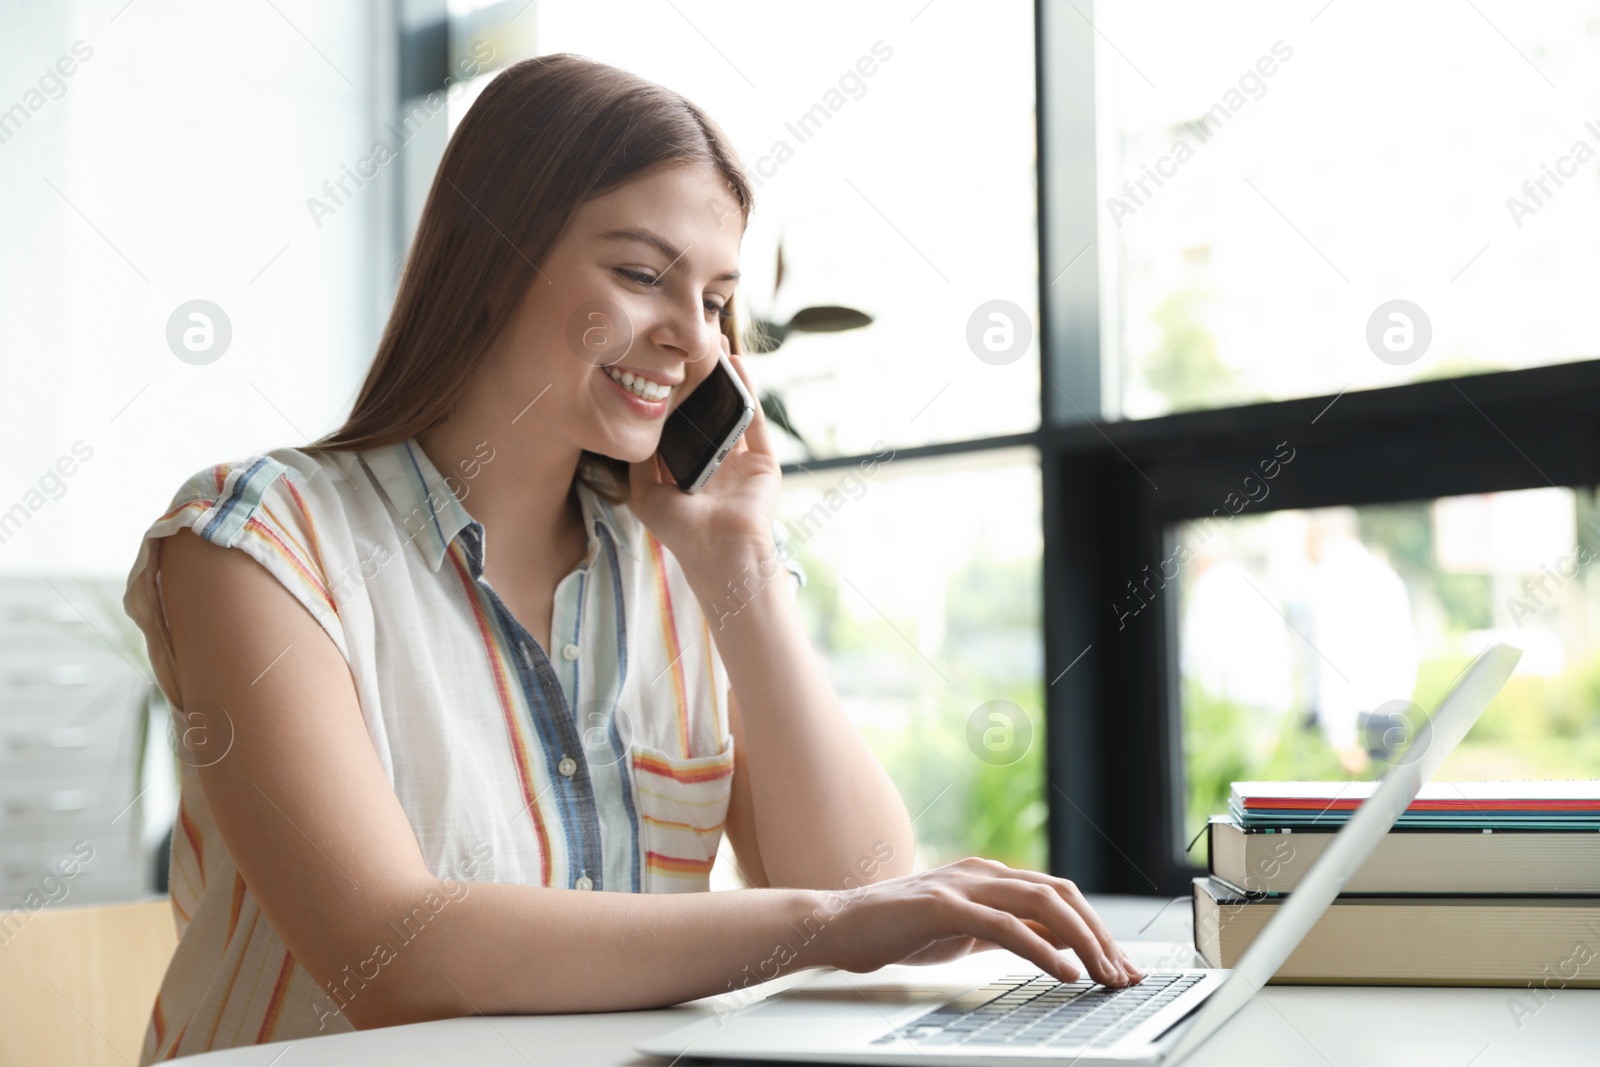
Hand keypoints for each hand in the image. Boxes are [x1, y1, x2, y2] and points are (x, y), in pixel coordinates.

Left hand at [627, 339, 781, 586]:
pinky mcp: (764, 463)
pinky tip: (738, 365)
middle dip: (700, 378)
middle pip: (707, 411)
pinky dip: (748, 392)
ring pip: (733, 410)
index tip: (663, 362)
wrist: (720, 553)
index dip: (674, 394)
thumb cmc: (680, 530)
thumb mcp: (646, 492)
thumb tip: (632, 424)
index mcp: (688, 472)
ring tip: (718, 342)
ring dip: (726, 377)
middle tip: (692, 343)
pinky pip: (756, 421)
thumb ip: (640, 459)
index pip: (681, 425)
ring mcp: (742, 463)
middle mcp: (716, 464)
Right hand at [814, 858, 1144, 987]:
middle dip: (1100, 935)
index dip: (1094, 927)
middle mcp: (982, 872)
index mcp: (988, 876)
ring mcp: (964, 886)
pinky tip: (1064, 972)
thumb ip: (1002, 931)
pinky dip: (1044, 950)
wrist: (839, 924)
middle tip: (1124, 973)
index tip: (1118, 963)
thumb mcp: (963, 932)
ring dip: (1082, 941)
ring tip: (1103, 975)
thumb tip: (1050, 947)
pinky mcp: (946, 906)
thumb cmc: (897, 930)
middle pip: (1061, 895)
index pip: (1057, 894)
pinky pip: (1007, 926)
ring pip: (1042, 904)